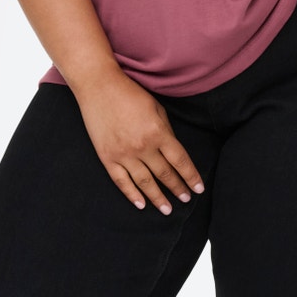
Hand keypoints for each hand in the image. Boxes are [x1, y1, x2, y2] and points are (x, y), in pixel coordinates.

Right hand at [73, 68, 205, 214]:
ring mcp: (123, 154)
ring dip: (157, 198)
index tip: (198, 188)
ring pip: (145, 182)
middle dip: (177, 188)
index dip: (191, 176)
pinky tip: (141, 204)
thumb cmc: (130, 94)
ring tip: (167, 210)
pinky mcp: (107, 157)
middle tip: (185, 199)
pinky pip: (121, 181)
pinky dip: (132, 194)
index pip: (180, 161)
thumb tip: (172, 152)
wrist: (99, 87)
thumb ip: (166, 131)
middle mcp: (143, 147)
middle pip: (165, 174)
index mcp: (158, 133)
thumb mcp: (156, 108)